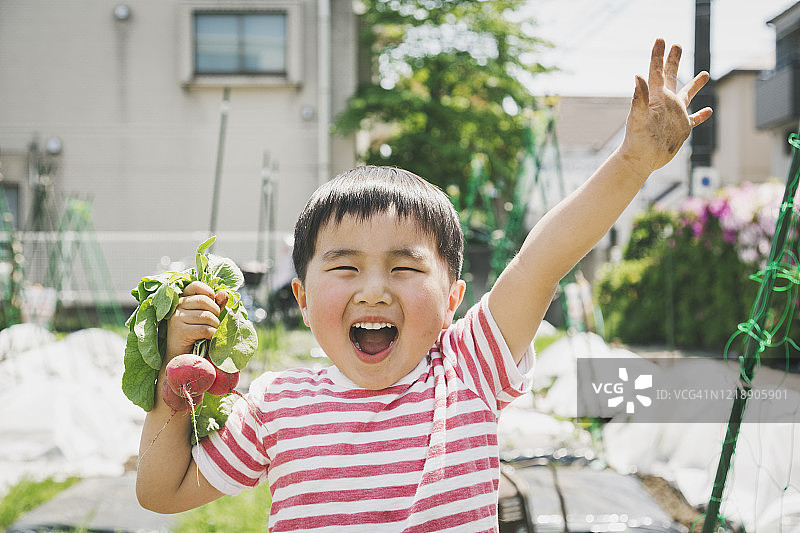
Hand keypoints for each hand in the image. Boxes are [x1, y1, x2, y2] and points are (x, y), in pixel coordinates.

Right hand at [165, 281, 228, 359]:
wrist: (181, 358)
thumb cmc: (196, 336)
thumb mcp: (207, 317)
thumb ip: (216, 304)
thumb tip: (224, 293)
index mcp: (182, 300)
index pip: (195, 286)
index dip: (208, 292)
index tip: (213, 302)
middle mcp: (176, 307)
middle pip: (204, 301)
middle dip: (215, 313)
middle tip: (214, 323)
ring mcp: (176, 319)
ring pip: (206, 316)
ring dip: (214, 326)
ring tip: (211, 332)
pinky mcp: (180, 332)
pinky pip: (205, 329)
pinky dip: (212, 335)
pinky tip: (209, 339)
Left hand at [619, 39, 712, 174]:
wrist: (641, 160)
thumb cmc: (637, 139)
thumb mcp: (638, 116)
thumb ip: (639, 96)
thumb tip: (638, 75)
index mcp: (657, 97)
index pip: (657, 71)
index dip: (658, 55)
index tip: (660, 39)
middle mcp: (666, 103)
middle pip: (671, 76)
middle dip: (674, 61)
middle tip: (677, 45)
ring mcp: (675, 115)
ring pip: (687, 95)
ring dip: (695, 84)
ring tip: (704, 73)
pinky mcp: (681, 128)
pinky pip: (694, 119)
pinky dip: (701, 115)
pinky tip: (708, 110)